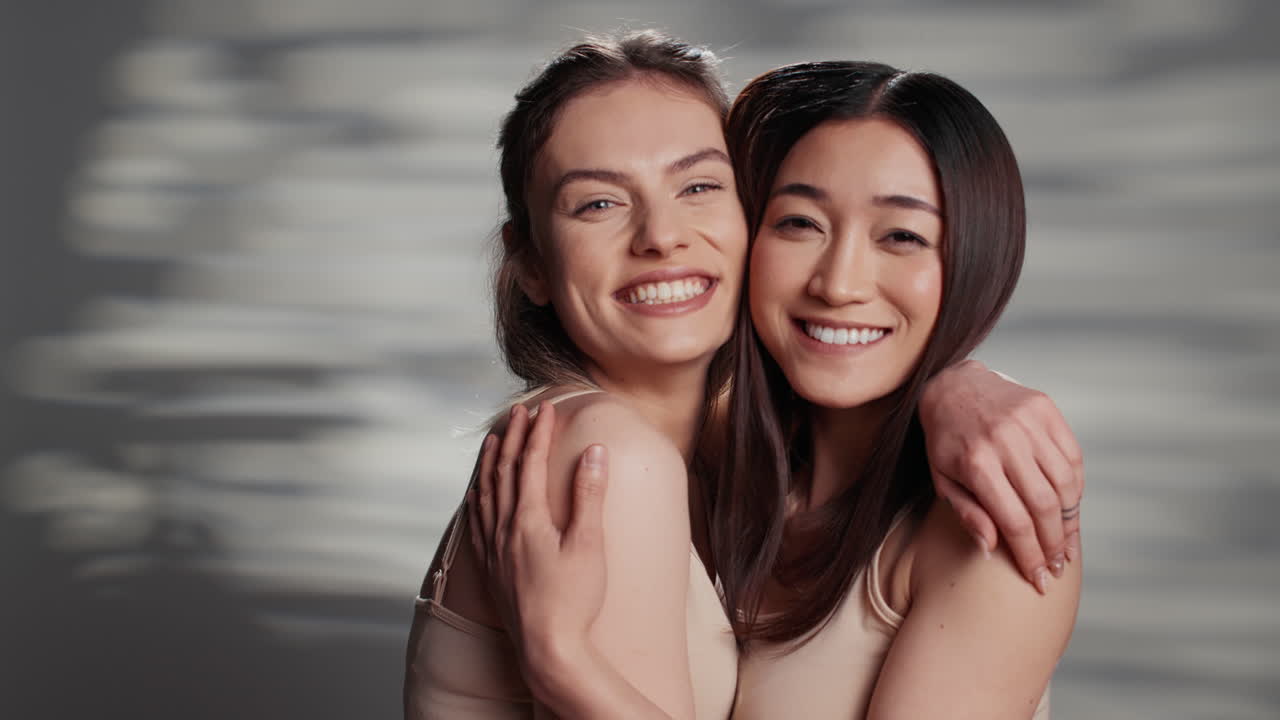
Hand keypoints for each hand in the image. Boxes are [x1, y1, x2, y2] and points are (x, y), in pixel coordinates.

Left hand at [469, 402, 609, 684]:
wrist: (547, 648)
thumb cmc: (573, 600)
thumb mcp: (589, 544)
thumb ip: (589, 495)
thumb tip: (595, 452)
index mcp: (528, 519)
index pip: (530, 463)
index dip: (538, 432)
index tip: (545, 408)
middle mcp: (504, 529)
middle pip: (503, 471)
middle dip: (512, 436)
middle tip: (519, 410)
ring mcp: (494, 549)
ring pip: (484, 493)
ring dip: (489, 461)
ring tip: (492, 439)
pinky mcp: (490, 568)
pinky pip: (475, 522)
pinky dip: (477, 497)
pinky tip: (476, 493)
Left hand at [919, 360, 1083, 593]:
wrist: (953, 385)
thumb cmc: (946, 440)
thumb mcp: (942, 479)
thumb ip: (966, 513)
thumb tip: (991, 548)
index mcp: (975, 463)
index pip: (1014, 520)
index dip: (1030, 554)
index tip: (1038, 578)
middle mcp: (1005, 441)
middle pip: (1044, 505)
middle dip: (1054, 543)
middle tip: (1058, 566)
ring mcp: (1028, 422)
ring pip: (1064, 482)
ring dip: (1071, 519)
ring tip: (1067, 543)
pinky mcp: (1045, 408)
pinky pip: (1071, 455)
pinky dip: (1075, 485)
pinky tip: (1071, 507)